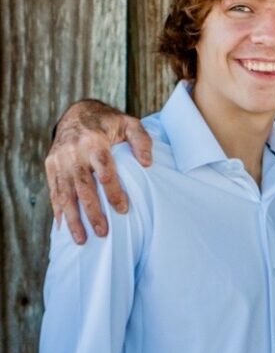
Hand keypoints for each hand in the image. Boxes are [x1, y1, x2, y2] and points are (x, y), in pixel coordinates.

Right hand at [45, 99, 152, 243]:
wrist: (77, 112)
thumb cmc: (108, 123)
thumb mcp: (129, 123)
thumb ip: (141, 140)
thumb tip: (147, 163)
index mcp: (93, 141)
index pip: (104, 171)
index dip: (113, 191)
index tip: (123, 209)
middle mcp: (73, 152)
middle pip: (83, 187)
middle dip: (92, 212)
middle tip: (103, 232)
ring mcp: (59, 159)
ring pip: (65, 193)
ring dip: (73, 218)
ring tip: (82, 239)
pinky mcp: (50, 165)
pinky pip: (53, 191)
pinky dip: (58, 210)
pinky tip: (63, 227)